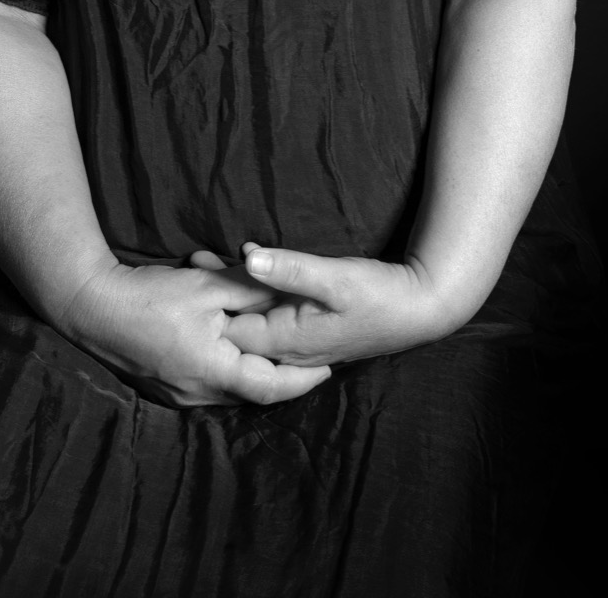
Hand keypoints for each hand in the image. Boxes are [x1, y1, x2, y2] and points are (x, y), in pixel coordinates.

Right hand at [57, 256, 331, 407]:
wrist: (92, 306)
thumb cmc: (152, 295)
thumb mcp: (208, 286)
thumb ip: (252, 291)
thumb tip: (288, 293)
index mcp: (213, 371)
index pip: (271, 388)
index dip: (303, 380)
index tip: (329, 369)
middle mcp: (198, 393)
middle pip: (252, 391)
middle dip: (282, 376)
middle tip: (311, 359)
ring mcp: (179, 394)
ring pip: (230, 389)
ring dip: (254, 372)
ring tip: (279, 353)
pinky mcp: (165, 387)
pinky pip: (209, 385)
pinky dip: (229, 369)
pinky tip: (235, 350)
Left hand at [190, 244, 456, 367]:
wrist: (418, 310)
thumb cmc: (378, 294)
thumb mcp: (334, 277)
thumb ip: (291, 269)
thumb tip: (248, 257)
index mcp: (285, 340)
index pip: (229, 330)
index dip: (207, 300)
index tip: (189, 266)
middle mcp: (285, 350)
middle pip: (235, 327)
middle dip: (213, 295)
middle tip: (191, 259)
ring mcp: (297, 345)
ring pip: (251, 322)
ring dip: (231, 294)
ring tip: (206, 262)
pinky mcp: (307, 334)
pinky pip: (267, 319)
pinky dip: (251, 297)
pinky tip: (245, 275)